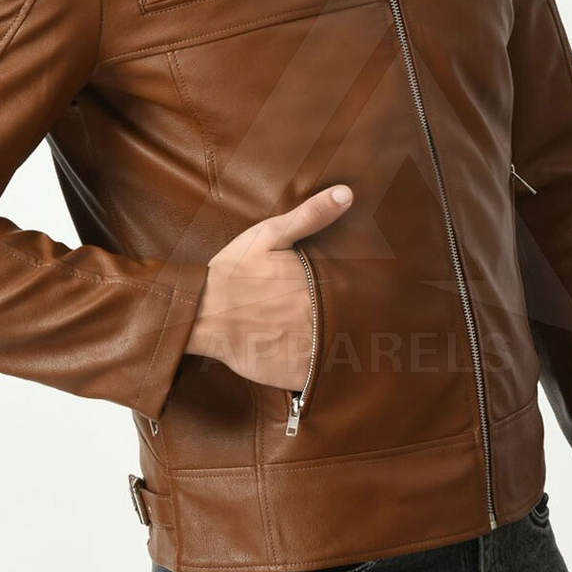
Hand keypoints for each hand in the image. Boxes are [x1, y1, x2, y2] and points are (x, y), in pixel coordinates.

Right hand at [186, 184, 353, 389]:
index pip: (358, 292)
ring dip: (347, 346)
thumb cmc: (234, 270)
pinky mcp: (295, 373)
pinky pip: (325, 378)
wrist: (200, 312)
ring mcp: (308, 348)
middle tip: (363, 319)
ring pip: (344, 350)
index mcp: (318, 284)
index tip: (372, 292)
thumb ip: (311, 215)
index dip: (367, 292)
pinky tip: (326, 364)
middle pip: (354, 321)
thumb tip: (348, 194)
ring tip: (349, 342)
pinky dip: (329, 372)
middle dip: (358, 319)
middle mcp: (318, 317)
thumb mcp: (270, 234)